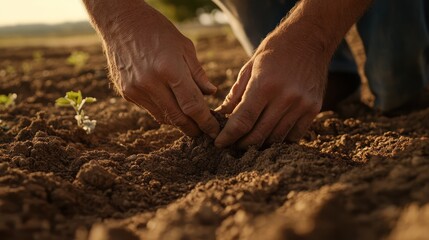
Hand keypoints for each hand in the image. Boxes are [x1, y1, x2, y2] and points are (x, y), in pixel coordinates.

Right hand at [99, 3, 218, 137]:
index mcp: (170, 69)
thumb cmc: (157, 30)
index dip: (206, 122)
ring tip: (190, 120)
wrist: (120, 22)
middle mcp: (151, 83)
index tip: (214, 130)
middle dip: (193, 129)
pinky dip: (163, 111)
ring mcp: (136, 90)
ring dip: (178, 122)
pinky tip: (170, 105)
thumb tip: (211, 93)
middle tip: (204, 133)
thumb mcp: (185, 47)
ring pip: (163, 118)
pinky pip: (150, 110)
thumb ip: (198, 74)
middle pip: (178, 118)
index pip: (192, 105)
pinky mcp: (126, 93)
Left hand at [215, 27, 329, 147]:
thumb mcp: (251, 66)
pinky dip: (280, 140)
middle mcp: (285, 97)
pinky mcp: (314, 108)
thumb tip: (221, 114)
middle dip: (241, 144)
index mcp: (264, 85)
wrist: (311, 38)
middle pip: (259, 135)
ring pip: (276, 138)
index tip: (219, 143)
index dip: (228, 136)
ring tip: (248, 143)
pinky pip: (294, 135)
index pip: (243, 121)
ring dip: (260, 145)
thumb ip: (236, 93)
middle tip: (232, 146)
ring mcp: (302, 105)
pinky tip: (270, 137)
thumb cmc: (276, 50)